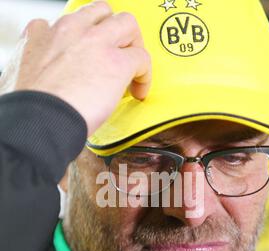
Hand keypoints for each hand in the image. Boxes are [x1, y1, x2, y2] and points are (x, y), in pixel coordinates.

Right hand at [0, 1, 151, 135]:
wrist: (40, 120)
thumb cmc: (32, 108)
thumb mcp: (23, 74)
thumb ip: (38, 62)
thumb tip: (49, 76)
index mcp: (44, 34)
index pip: (70, 22)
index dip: (86, 38)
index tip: (91, 56)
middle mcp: (71, 30)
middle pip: (102, 13)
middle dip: (113, 33)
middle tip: (117, 56)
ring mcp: (96, 42)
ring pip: (127, 24)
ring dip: (133, 45)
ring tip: (132, 70)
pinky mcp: (117, 62)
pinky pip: (142, 58)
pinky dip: (144, 75)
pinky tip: (138, 91)